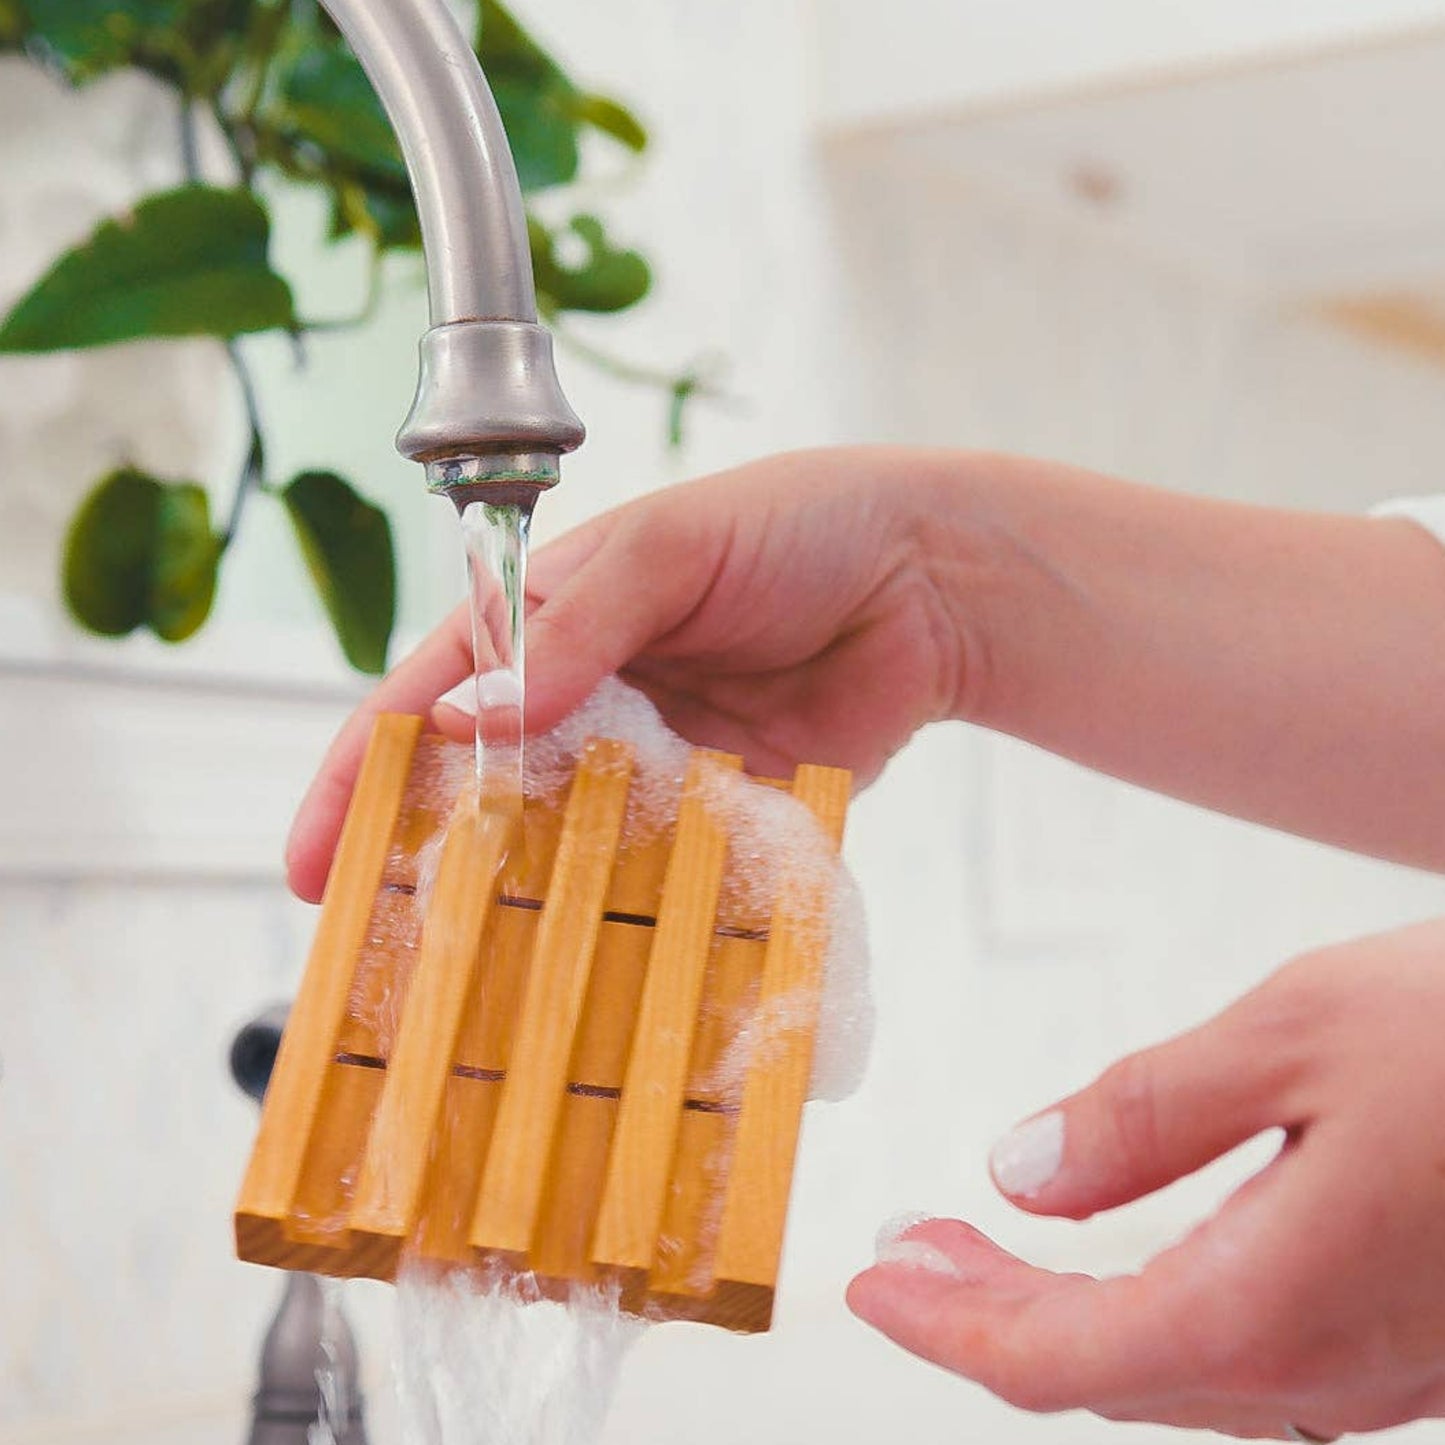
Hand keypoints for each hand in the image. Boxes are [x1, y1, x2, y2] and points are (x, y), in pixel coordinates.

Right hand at [286, 447, 978, 901]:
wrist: (927, 581)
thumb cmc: (790, 527)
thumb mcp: (666, 551)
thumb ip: (574, 632)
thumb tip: (472, 720)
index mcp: (546, 619)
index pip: (429, 695)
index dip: (363, 773)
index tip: (310, 855)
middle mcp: (584, 698)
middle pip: (482, 787)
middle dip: (425, 855)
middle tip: (369, 940)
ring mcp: (649, 762)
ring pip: (562, 842)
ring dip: (521, 898)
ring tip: (465, 975)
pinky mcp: (717, 810)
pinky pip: (657, 868)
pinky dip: (625, 908)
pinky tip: (590, 960)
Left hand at [848, 920, 1444, 1437]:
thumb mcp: (1290, 1035)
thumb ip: (1143, 1117)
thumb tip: (1021, 1178)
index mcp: (1272, 1309)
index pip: (1057, 1359)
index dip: (947, 1326)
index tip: (871, 1280)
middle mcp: (1324, 1370)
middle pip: (1104, 1375)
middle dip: (984, 1315)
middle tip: (903, 1251)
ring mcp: (1379, 1368)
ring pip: (1173, 1370)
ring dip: (1058, 1313)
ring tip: (975, 1243)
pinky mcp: (1411, 1335)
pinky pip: (1245, 1350)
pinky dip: (1145, 1308)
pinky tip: (1118, 1254)